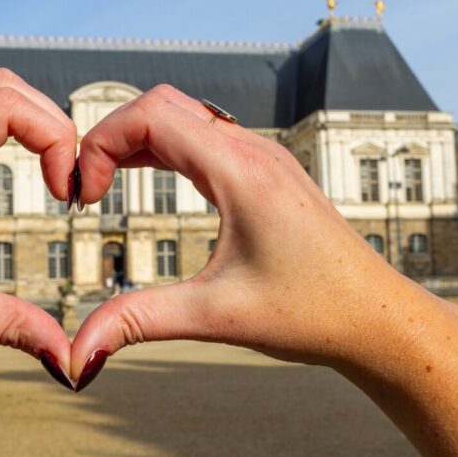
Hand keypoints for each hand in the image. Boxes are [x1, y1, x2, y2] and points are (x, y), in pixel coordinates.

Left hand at [0, 68, 76, 385]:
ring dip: (26, 119)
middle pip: (2, 86)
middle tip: (68, 180)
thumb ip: (6, 325)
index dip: (55, 137)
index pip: (7, 107)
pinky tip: (14, 172)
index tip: (65, 193)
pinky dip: (2, 127)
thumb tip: (68, 356)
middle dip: (50, 121)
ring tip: (49, 174)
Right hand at [69, 84, 408, 386]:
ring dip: (138, 139)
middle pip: (161, 102)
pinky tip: (150, 178)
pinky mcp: (268, 170)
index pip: (150, 115)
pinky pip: (205, 134)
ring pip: (184, 114)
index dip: (100, 144)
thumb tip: (78, 353)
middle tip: (86, 189)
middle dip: (111, 136)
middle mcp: (253, 150)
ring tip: (105, 184)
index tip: (83, 197)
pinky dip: (165, 146)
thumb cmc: (312, 314)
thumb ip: (140, 322)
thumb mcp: (217, 317)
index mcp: (241, 172)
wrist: (379, 319)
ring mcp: (264, 156)